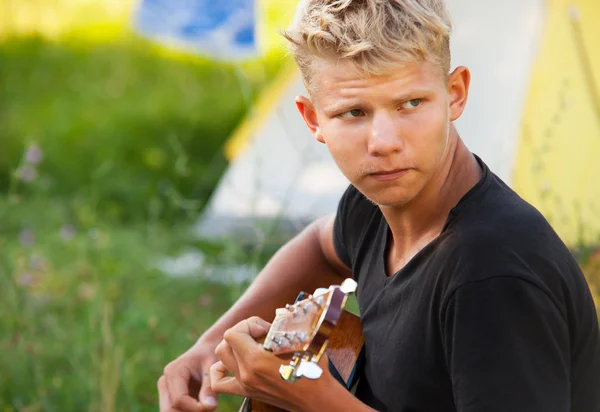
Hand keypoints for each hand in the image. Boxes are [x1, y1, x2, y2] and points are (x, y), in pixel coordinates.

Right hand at [158, 338, 220, 411]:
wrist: (205, 350)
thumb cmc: (210, 356)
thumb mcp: (212, 368)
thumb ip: (209, 387)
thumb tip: (209, 407)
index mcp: (173, 372)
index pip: (179, 399)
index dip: (195, 408)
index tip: (211, 406)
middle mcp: (165, 381)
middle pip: (169, 409)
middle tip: (207, 407)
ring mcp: (165, 390)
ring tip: (205, 404)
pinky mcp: (169, 396)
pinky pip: (175, 410)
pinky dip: (188, 411)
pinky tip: (200, 405)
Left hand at [210, 316, 331, 410]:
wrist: (317, 399)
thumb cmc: (313, 369)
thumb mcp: (302, 341)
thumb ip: (288, 323)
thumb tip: (281, 311)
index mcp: (256, 360)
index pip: (233, 333)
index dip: (249, 325)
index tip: (266, 329)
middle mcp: (246, 373)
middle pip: (225, 342)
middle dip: (243, 332)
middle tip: (262, 335)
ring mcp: (245, 384)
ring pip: (221, 357)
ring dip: (233, 346)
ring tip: (251, 345)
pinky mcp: (247, 392)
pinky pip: (218, 383)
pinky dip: (219, 370)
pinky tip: (232, 364)